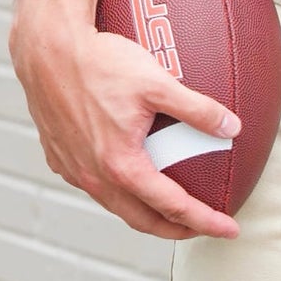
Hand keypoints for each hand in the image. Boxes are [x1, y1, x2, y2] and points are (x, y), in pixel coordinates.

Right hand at [11, 23, 241, 239]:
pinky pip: (93, 184)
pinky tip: (129, 173)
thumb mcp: (157, 83)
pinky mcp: (59, 157)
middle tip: (205, 226)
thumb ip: (197, 108)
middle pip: (142, 219)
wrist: (48, 52)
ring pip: (115, 205)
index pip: (172, 207)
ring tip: (170, 207)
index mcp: (121, 166)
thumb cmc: (101, 63)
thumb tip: (233, 127)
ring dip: (146, 213)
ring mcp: (73, 170)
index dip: (205, 221)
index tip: (231, 229)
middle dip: (177, 229)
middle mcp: (94, 177)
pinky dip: (118, 190)